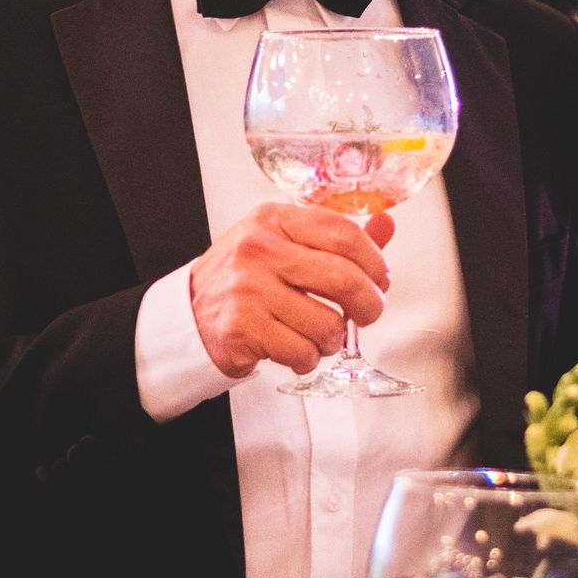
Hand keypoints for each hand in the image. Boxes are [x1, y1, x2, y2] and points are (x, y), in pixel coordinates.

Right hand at [189, 203, 394, 378]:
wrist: (189, 315)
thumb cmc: (244, 279)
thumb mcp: (284, 244)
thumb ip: (336, 238)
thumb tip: (387, 225)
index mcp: (273, 219)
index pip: (343, 233)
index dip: (375, 261)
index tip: (380, 279)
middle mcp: (258, 249)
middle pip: (344, 279)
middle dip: (369, 305)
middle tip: (367, 314)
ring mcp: (248, 289)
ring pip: (327, 324)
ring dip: (333, 339)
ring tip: (318, 335)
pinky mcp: (242, 328)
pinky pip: (302, 352)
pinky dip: (308, 358)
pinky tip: (295, 350)